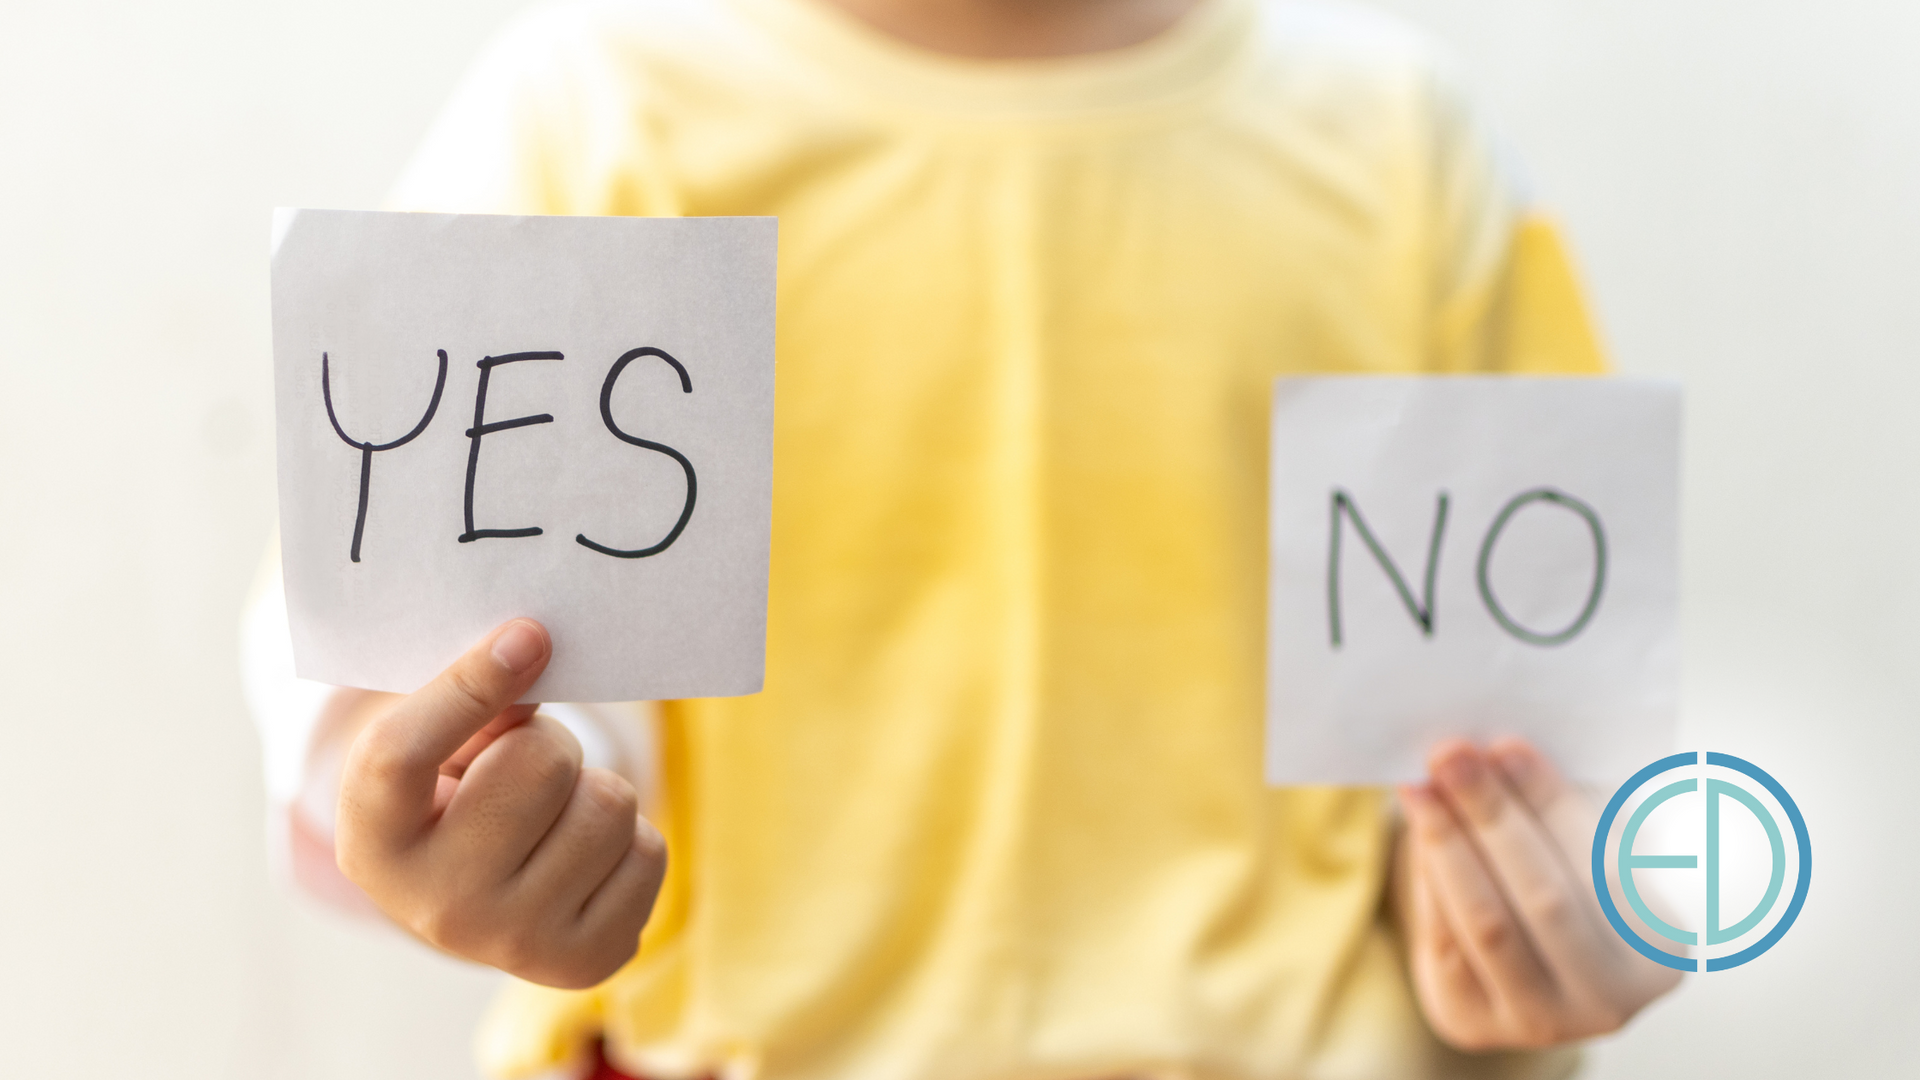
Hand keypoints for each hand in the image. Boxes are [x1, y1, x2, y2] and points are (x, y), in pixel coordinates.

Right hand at [335, 619, 666, 988]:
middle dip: (546, 743)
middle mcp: (436, 908)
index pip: (400, 754)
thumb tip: (536, 650)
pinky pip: (649, 851)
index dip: (466, 685)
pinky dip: (629, 840)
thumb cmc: (452, 798)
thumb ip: (471, 699)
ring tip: (551, 817)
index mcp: (372, 842)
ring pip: (609, 803)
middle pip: (538, 763)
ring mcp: (513, 943)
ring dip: (592, 791)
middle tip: (520, 769)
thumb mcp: (433, 748)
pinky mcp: (586, 960)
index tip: (526, 634)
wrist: (476, 901)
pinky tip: (582, 860)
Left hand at [1395, 738, 1679, 1050]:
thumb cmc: (1564, 885)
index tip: (1508, 745)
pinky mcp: (1477, 1023)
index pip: (1606, 866)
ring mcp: (1542, 1021)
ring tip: (1422, 786)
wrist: (1514, 974)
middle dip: (1493, 817)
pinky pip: (1446, 940)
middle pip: (1546, 898)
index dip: (1553, 804)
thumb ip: (1568, 810)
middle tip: (1451, 755)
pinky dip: (1428, 875)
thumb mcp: (1588, 850)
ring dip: (1448, 843)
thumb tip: (1503, 753)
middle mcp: (1610, 999)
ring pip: (1489, 922)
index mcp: (1661, 950)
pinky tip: (1417, 824)